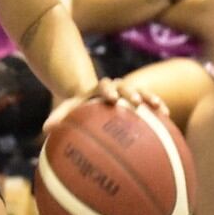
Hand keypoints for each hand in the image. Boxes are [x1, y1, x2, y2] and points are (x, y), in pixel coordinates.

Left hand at [42, 76, 170, 135]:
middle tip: (136, 102)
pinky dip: (157, 107)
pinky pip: (149, 102)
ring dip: (149, 98)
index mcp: (98, 88)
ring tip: (160, 108)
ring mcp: (128, 92)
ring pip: (141, 92)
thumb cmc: (80, 107)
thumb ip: (59, 116)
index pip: (102, 85)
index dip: (108, 90)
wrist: (91, 96)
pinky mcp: (138, 99)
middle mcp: (115, 87)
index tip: (112, 100)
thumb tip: (46, 129)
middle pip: (125, 86)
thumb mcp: (69, 109)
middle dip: (131, 93)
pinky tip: (167, 117)